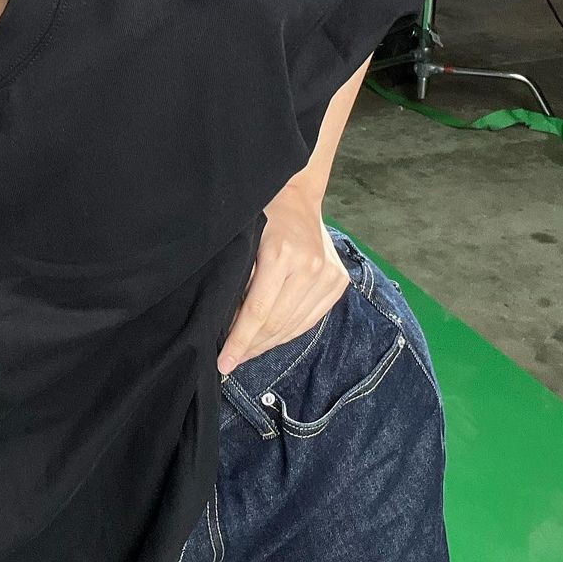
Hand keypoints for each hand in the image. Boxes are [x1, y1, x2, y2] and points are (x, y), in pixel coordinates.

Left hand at [217, 182, 349, 373]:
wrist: (296, 197)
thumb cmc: (260, 217)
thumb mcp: (242, 243)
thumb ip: (237, 281)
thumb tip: (226, 325)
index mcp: (281, 255)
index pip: (256, 312)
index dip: (239, 342)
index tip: (224, 364)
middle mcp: (310, 267)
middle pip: (276, 323)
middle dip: (251, 347)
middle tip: (231, 361)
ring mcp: (328, 275)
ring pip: (294, 326)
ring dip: (269, 343)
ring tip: (248, 352)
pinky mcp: (338, 281)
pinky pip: (310, 319)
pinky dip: (289, 332)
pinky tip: (271, 338)